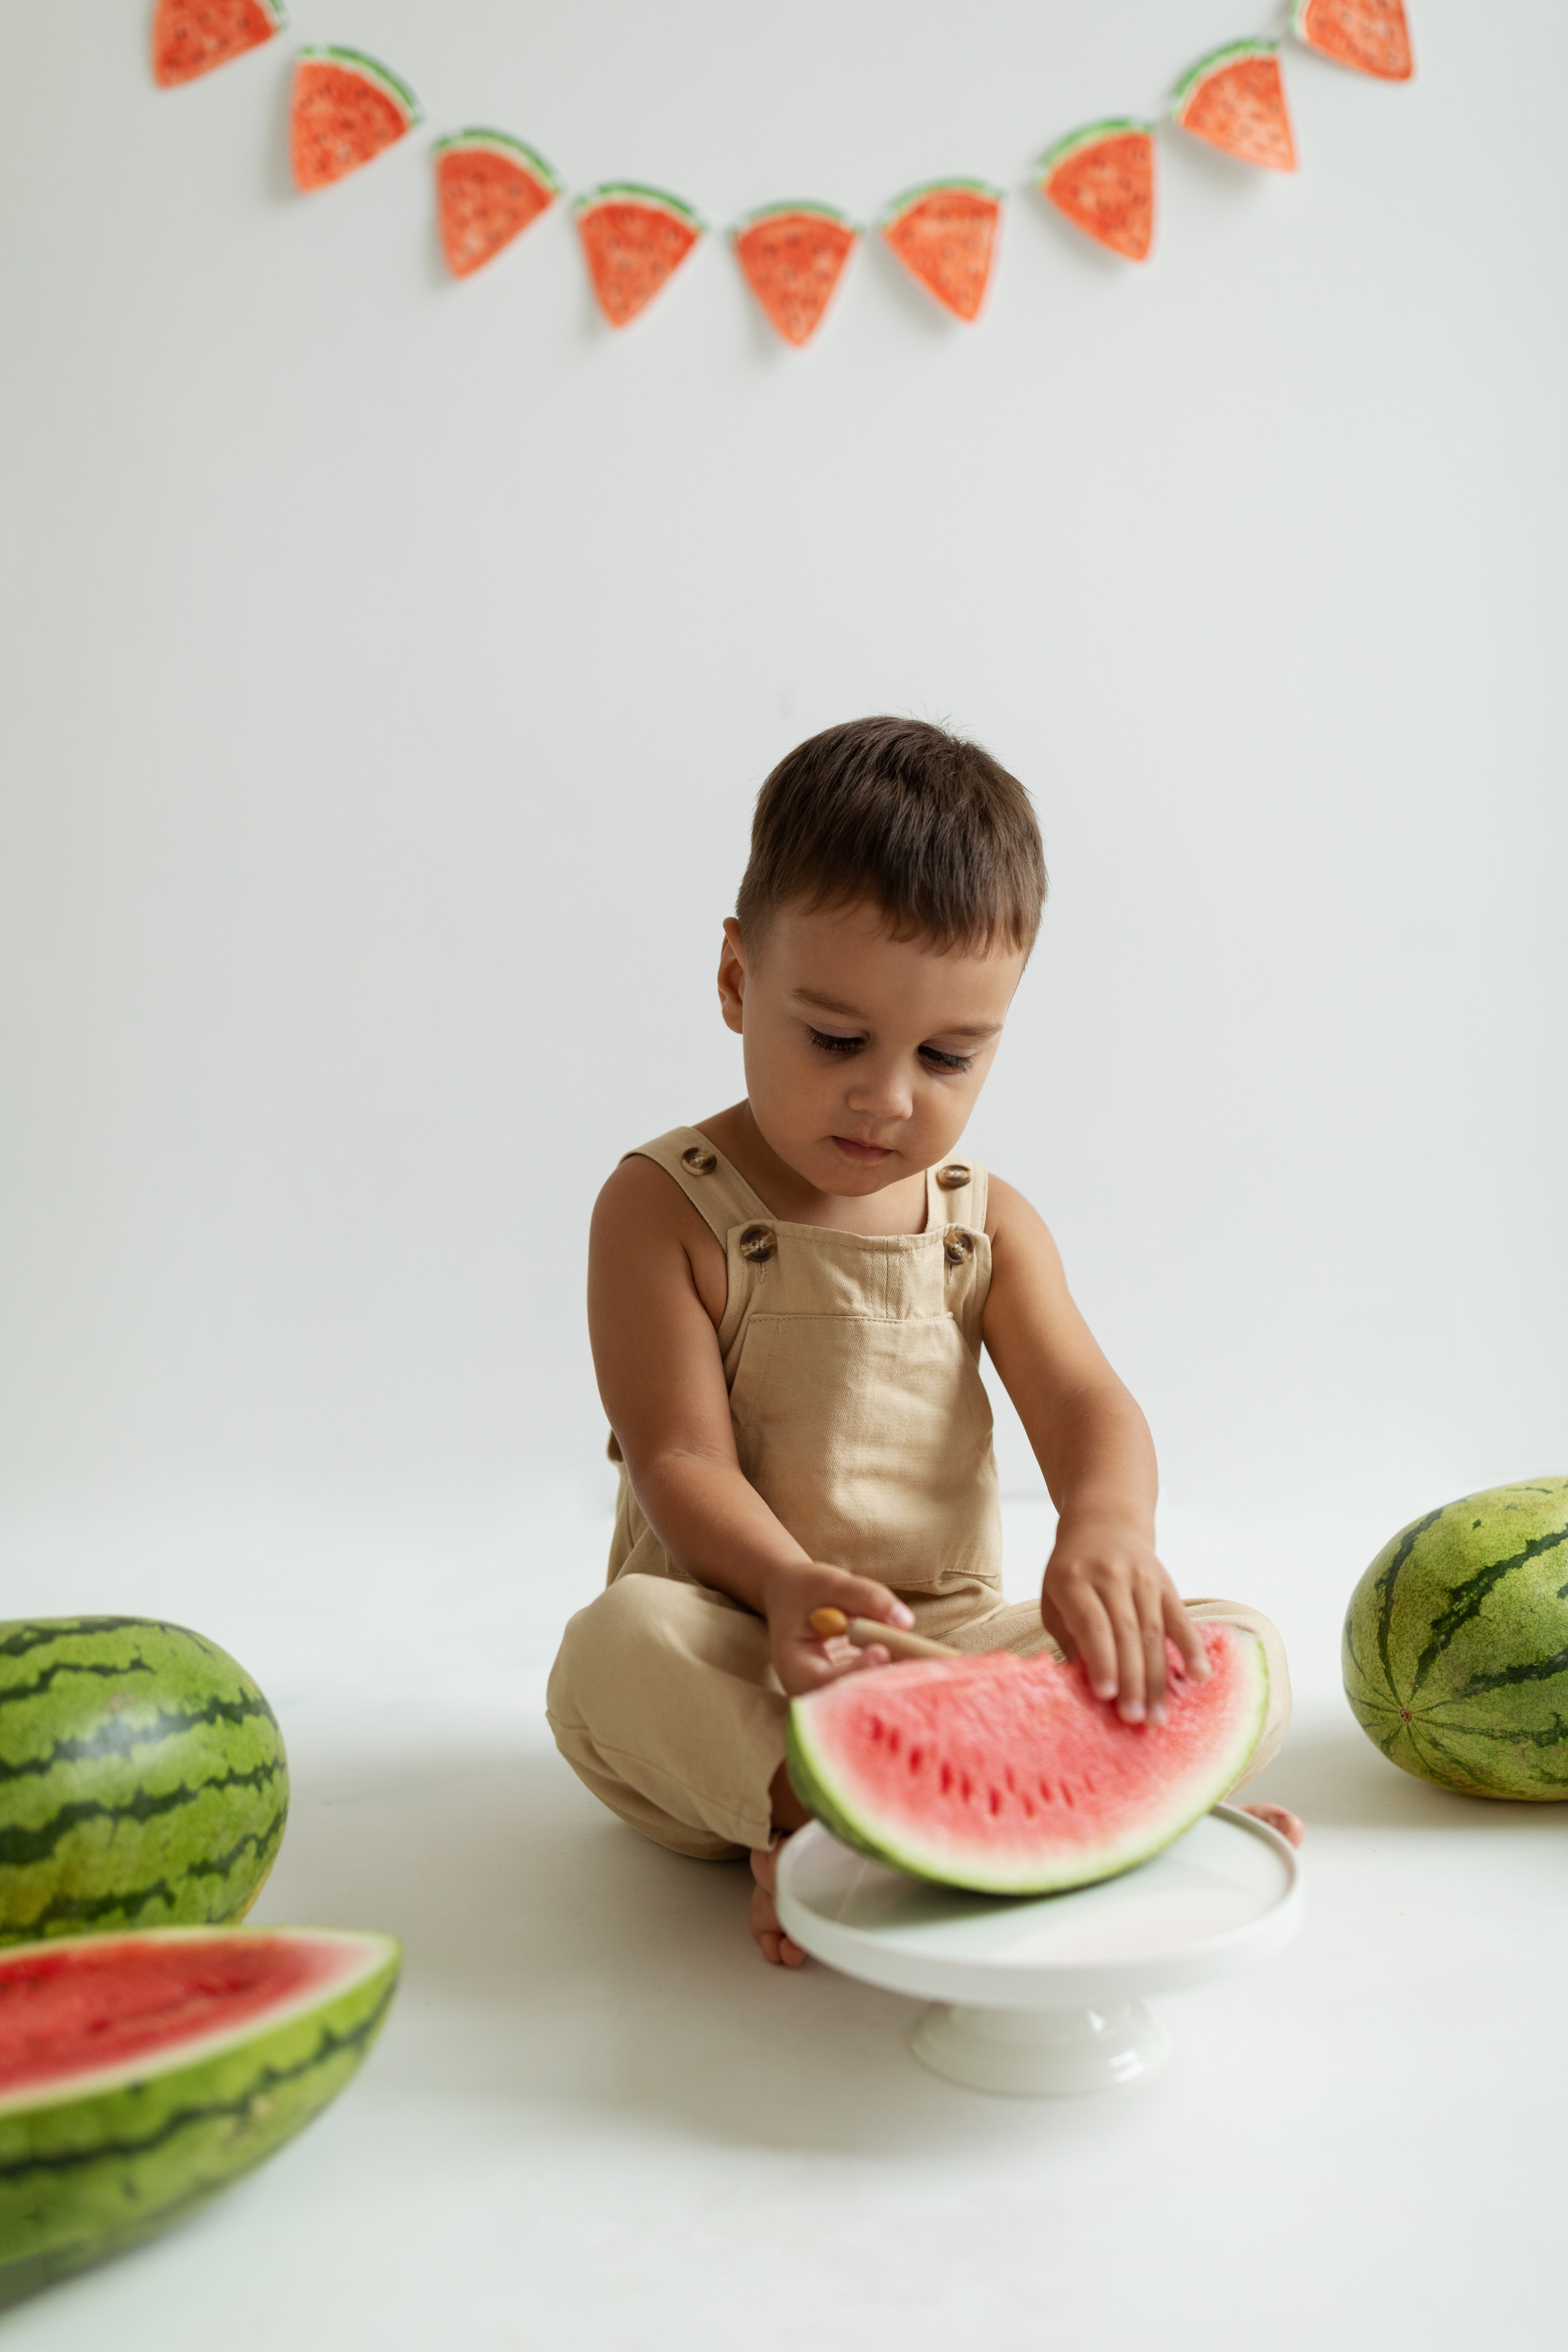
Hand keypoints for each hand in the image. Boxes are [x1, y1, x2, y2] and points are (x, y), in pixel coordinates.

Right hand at [763, 1563, 913, 1698]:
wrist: (791, 1596)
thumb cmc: (806, 1589)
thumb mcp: (830, 1582)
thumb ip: (866, 1597)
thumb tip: (905, 1621)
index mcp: (793, 1664)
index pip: (821, 1679)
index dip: (853, 1670)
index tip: (881, 1651)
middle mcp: (809, 1688)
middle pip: (845, 1701)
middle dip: (881, 1686)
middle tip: (915, 1670)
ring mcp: (829, 1693)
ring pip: (863, 1701)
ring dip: (893, 1686)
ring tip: (922, 1669)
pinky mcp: (849, 1689)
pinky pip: (872, 1691)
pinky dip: (894, 1679)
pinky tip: (916, 1666)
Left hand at [1039, 1513, 1207, 1725]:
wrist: (1104, 1521)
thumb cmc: (1072, 1571)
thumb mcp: (1055, 1597)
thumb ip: (1069, 1637)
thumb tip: (1083, 1688)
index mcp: (1074, 1580)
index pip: (1092, 1624)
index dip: (1101, 1660)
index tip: (1105, 1695)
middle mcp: (1110, 1577)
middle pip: (1126, 1633)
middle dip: (1132, 1680)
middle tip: (1134, 1719)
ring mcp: (1141, 1579)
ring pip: (1153, 1632)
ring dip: (1157, 1677)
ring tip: (1158, 1717)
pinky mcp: (1165, 1584)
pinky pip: (1181, 1618)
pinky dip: (1192, 1647)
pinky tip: (1200, 1675)